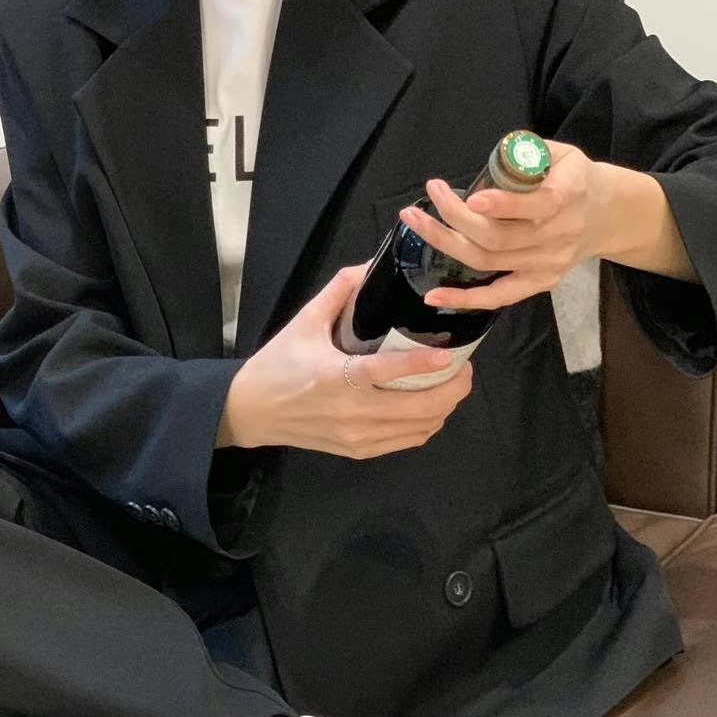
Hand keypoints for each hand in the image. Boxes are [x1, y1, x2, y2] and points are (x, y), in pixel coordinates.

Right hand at [219, 265, 472, 459]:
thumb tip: (370, 266)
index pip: (386, 373)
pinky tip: (431, 409)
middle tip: (464, 369)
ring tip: (453, 386)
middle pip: (417, 408)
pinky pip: (406, 442)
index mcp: (335, 376)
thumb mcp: (304, 322)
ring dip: (444, 408)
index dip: (422, 365)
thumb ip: (339, 291)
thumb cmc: (277, 365)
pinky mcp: (358, 450)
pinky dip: (426, 426)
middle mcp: (351, 411)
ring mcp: (357, 435)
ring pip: (418, 429)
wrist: (252, 411)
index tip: (449, 354)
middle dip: (452, 390)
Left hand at [405, 141, 612, 310]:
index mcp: (568, 197)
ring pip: (489, 261)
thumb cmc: (573, 179)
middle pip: (499, 237)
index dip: (502, 205)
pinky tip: (433, 297)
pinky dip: (465, 299)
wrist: (606, 215)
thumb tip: (495, 159)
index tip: (470, 197)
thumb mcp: (560, 153)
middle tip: (427, 196)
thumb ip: (528, 153)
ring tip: (416, 221)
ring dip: (446, 243)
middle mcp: (558, 235)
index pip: (537, 206)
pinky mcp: (539, 283)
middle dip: (455, 219)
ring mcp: (547, 264)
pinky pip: (499, 297)